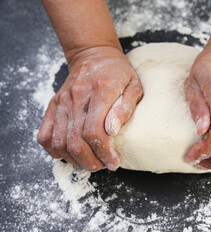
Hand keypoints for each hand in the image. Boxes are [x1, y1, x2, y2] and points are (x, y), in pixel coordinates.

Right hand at [37, 46, 142, 170]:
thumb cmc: (118, 73)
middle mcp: (76, 97)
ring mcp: (61, 102)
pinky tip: (71, 154)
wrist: (93, 56)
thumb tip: (111, 130)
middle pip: (75, 142)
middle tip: (104, 165)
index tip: (114, 161)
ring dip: (76, 160)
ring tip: (91, 162)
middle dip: (91, 162)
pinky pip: (45, 136)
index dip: (103, 152)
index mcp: (100, 91)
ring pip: (60, 143)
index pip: (94, 131)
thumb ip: (125, 107)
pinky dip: (55, 151)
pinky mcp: (53, 106)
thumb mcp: (133, 85)